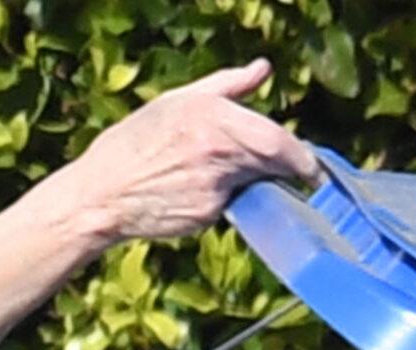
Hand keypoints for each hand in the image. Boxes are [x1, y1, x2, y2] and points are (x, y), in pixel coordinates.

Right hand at [66, 60, 321, 244]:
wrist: (103, 193)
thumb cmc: (137, 142)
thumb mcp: (179, 101)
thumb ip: (228, 85)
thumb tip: (263, 69)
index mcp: (213, 116)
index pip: (278, 140)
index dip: (302, 157)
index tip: (311, 165)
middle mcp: (218, 152)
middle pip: (274, 164)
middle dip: (289, 170)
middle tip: (295, 174)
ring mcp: (214, 187)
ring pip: (255, 184)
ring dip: (256, 181)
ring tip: (223, 174)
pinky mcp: (207, 215)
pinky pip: (230, 205)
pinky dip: (225, 198)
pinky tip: (198, 193)